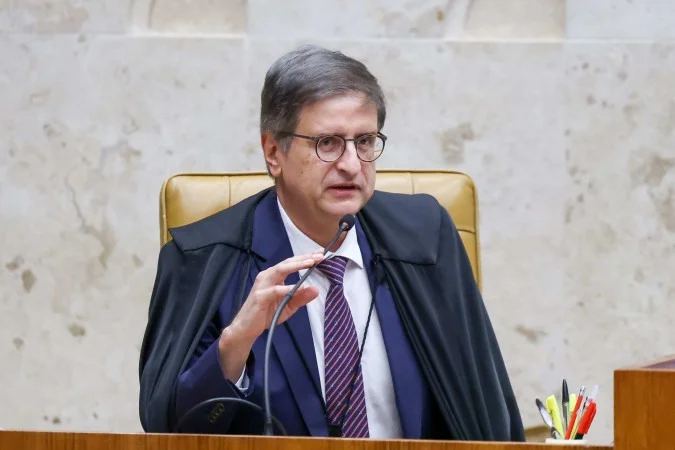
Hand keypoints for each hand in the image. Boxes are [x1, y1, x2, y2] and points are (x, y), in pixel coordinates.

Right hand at [218, 251, 322, 381]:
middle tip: (319, 256)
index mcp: (274, 277)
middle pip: (287, 263)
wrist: (246, 328)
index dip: (305, 257)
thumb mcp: (288, 306)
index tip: (320, 253)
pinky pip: (274, 290)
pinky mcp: (260, 297)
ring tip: (310, 263)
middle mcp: (268, 277)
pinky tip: (296, 286)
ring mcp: (262, 285)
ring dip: (296, 266)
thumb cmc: (266, 314)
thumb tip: (316, 289)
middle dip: (304, 258)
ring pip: (280, 271)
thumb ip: (301, 297)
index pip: (291, 263)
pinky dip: (285, 288)